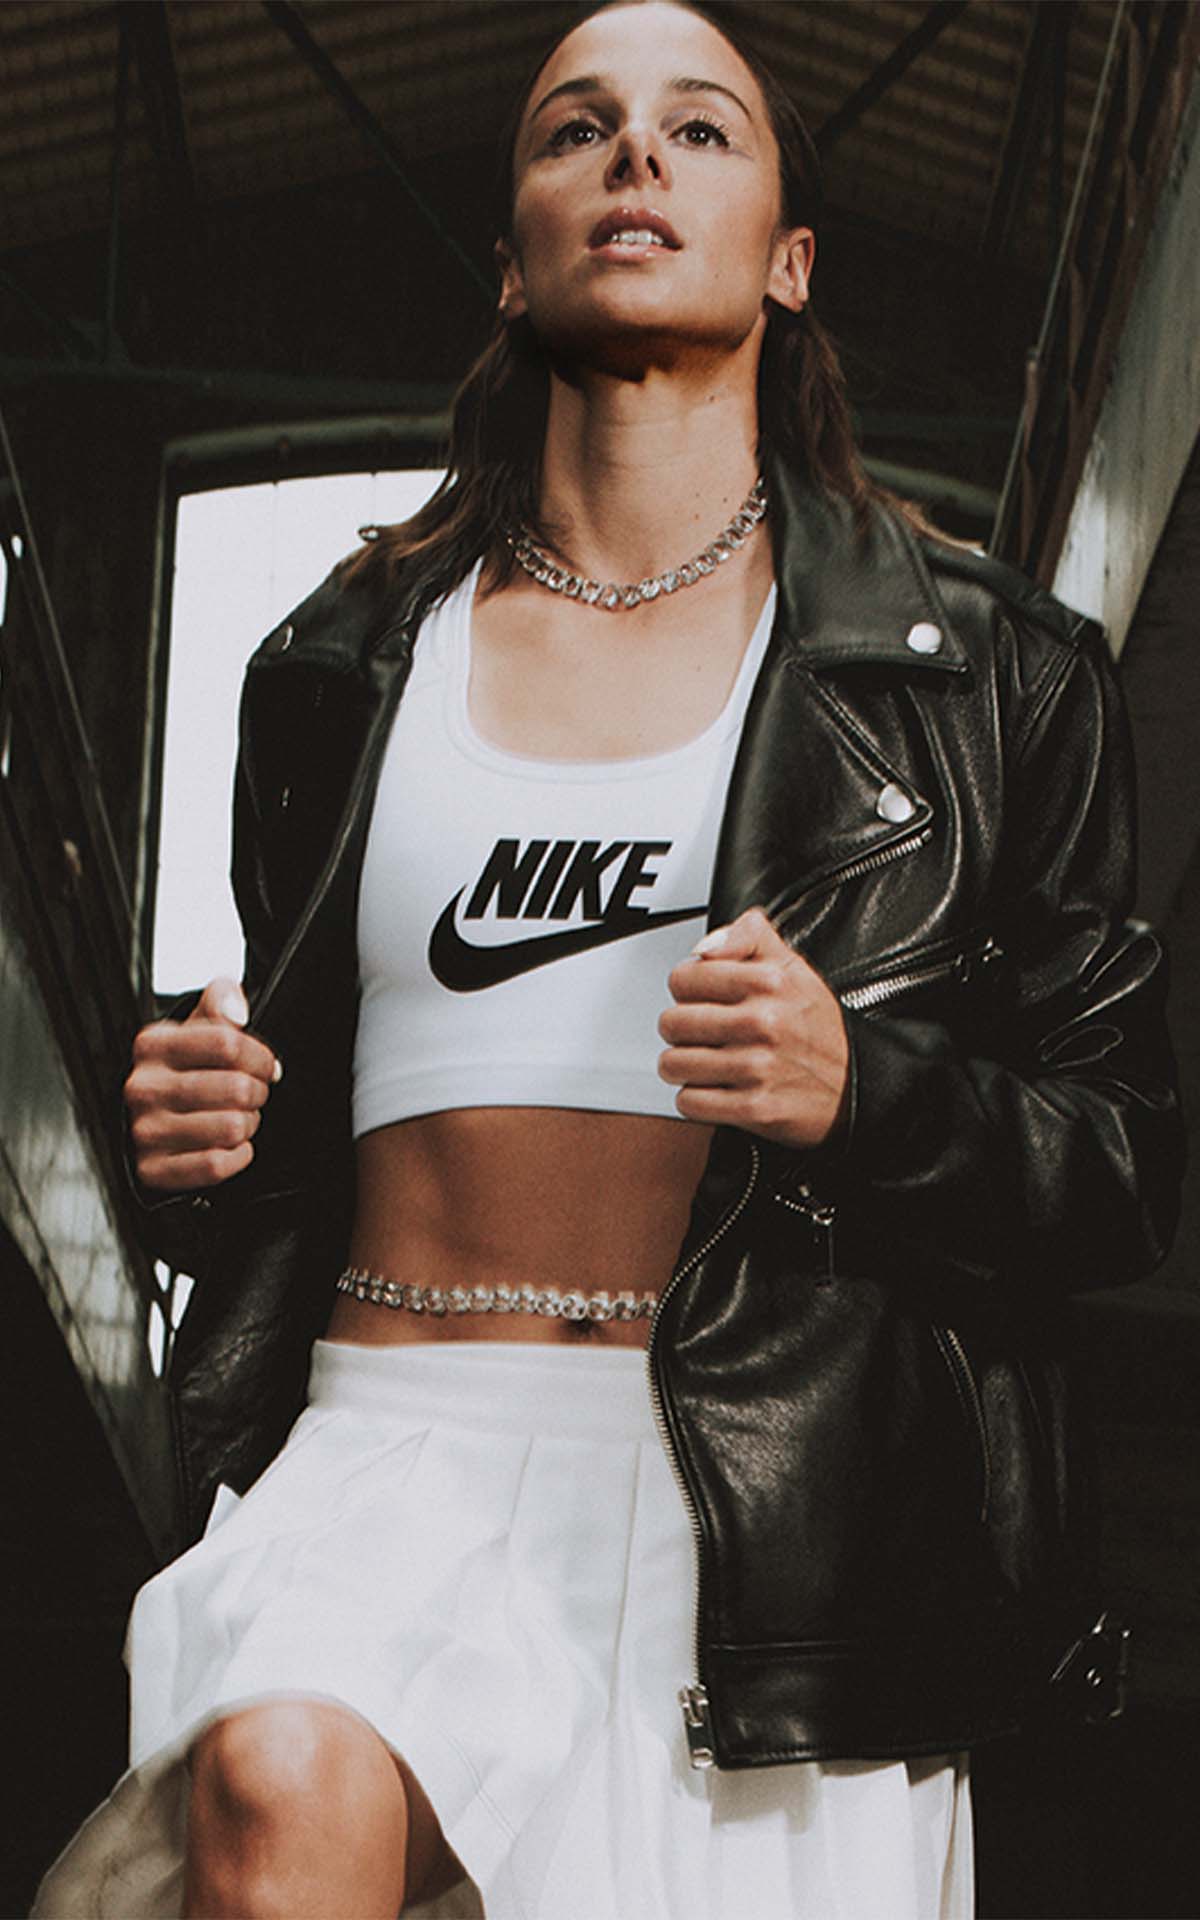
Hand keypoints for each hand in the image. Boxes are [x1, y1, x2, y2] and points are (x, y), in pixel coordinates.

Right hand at [124, 978, 281, 1190]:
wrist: (147, 1122)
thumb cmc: (180, 1074)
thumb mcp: (195, 1030)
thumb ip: (219, 1002)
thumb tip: (236, 1010)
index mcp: (154, 1046)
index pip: (227, 1042)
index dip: (260, 1056)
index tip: (266, 1065)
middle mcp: (143, 1087)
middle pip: (236, 1087)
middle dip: (258, 1092)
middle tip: (253, 1094)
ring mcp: (144, 1130)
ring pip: (230, 1128)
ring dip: (248, 1125)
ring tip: (239, 1118)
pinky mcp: (151, 1169)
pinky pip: (215, 1165)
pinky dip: (236, 1157)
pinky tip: (230, 1146)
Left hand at [658, 908, 848, 1146]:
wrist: (856, 1087)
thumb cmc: (816, 1029)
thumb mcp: (791, 966)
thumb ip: (748, 936)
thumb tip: (703, 948)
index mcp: (769, 983)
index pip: (684, 978)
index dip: (686, 989)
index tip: (700, 998)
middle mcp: (763, 1023)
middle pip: (672, 1023)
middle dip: (680, 1030)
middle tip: (701, 1034)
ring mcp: (758, 1067)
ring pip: (674, 1064)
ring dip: (683, 1066)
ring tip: (705, 1062)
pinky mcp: (755, 1108)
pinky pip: (690, 1102)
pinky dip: (696, 1098)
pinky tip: (716, 1088)